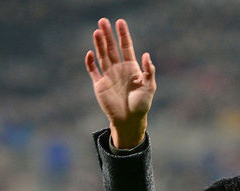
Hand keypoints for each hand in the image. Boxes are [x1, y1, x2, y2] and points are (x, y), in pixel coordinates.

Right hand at [85, 18, 155, 147]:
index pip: (126, 46)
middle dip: (108, 35)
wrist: (129, 121)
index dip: (123, 34)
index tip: (120, 22)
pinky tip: (90, 53)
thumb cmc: (141, 105)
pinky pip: (93, 71)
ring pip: (102, 56)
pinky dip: (91, 63)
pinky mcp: (100, 85)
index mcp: (131, 67)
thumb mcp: (149, 88)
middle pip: (112, 48)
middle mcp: (119, 69)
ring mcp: (108, 76)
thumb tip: (146, 55)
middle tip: (103, 21)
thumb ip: (148, 71)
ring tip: (97, 32)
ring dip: (99, 44)